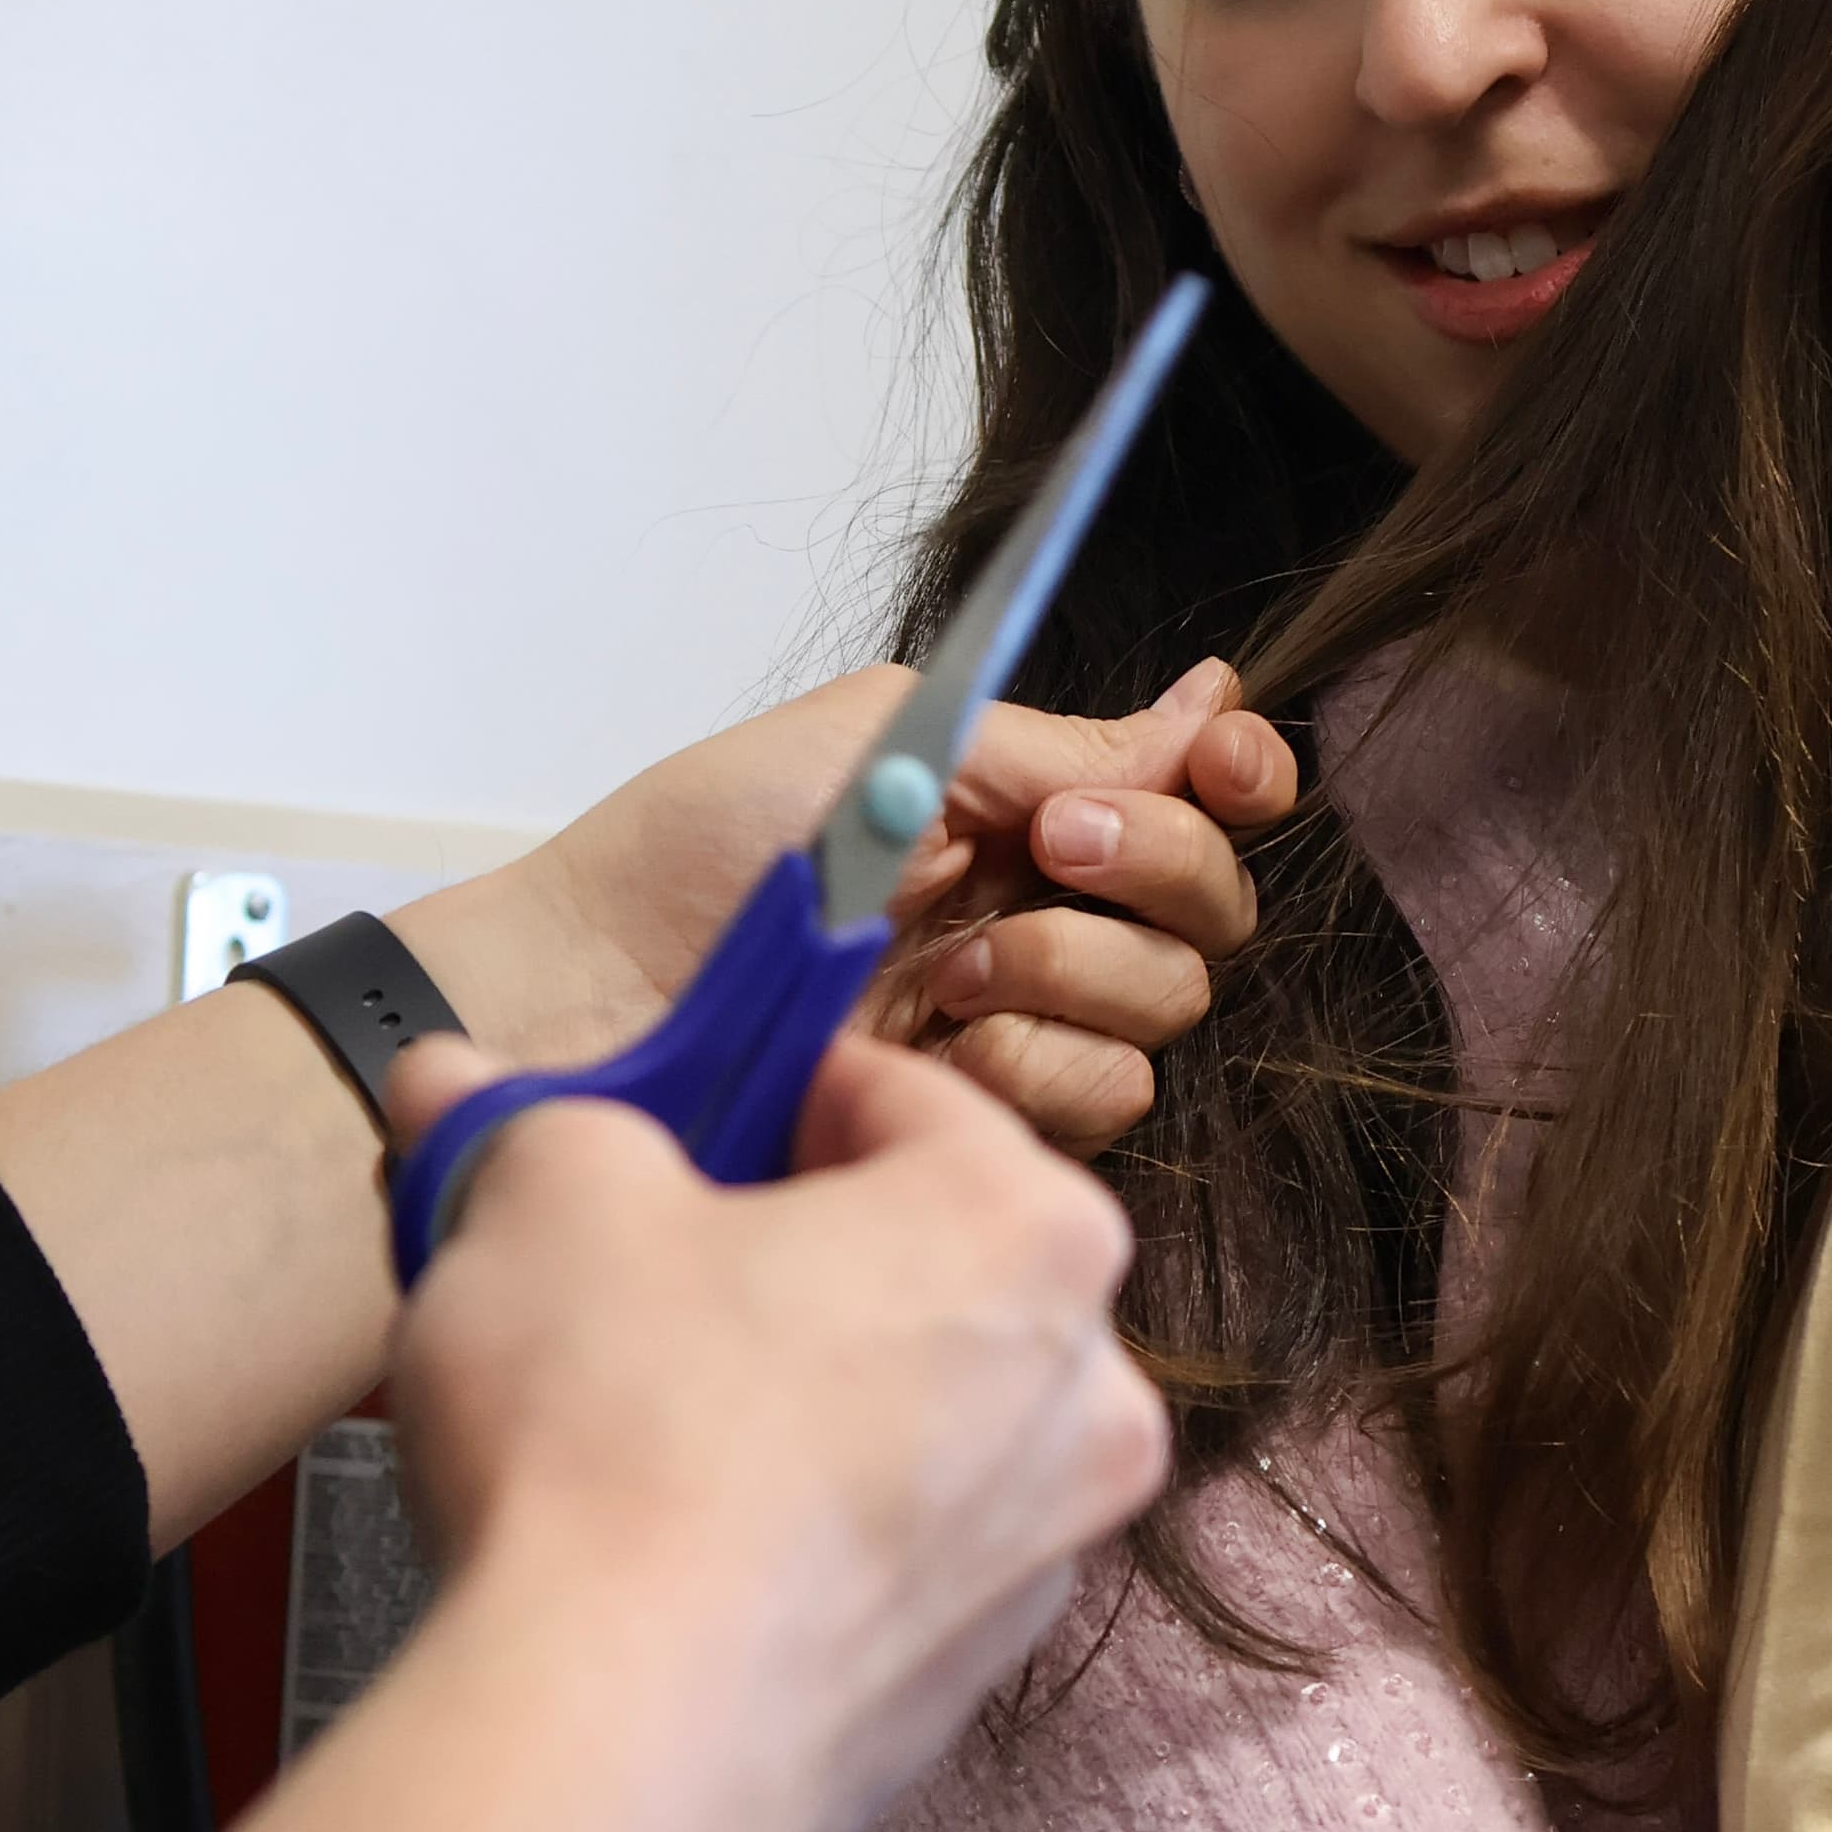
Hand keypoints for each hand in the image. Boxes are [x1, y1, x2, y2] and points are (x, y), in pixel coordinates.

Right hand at [381, 1024, 1170, 1831]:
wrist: (619, 1737)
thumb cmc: (618, 1443)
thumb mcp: (543, 1196)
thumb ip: (526, 1120)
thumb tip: (464, 1093)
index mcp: (1025, 1224)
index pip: (891, 1093)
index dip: (750, 1087)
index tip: (663, 1114)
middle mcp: (1083, 1383)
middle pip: (914, 1258)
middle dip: (772, 1249)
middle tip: (627, 1266)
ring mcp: (1044, 1543)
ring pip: (906, 1409)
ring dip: (788, 1391)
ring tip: (629, 1413)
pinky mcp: (970, 1670)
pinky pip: (882, 1545)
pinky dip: (796, 1525)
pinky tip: (668, 1540)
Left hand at [419, 665, 1295, 1159]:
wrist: (594, 992)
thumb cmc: (697, 851)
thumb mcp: (884, 745)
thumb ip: (1053, 743)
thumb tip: (1207, 703)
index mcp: (1018, 810)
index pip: (1200, 795)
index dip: (1237, 781)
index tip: (1212, 765)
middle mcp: (1039, 913)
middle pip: (1210, 905)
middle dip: (1148, 866)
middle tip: (1039, 849)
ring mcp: (1016, 1026)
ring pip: (1164, 1008)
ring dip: (1064, 971)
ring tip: (944, 969)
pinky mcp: (987, 1128)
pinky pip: (1101, 1101)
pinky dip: (1025, 1067)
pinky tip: (932, 1051)